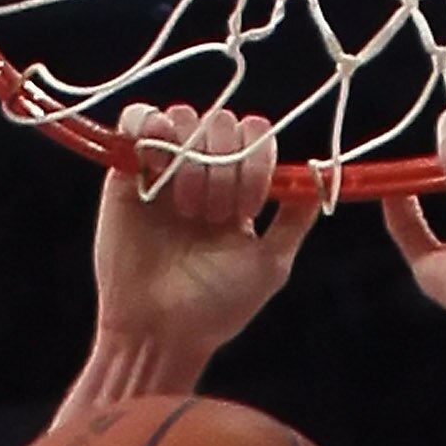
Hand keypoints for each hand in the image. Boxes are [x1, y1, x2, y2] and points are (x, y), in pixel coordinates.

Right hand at [92, 104, 321, 379]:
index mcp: (238, 188)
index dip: (255, 161)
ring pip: (183, 116)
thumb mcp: (270, 265)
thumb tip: (320, 175)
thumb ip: (295, 219)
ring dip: (189, 158)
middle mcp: (203, 171)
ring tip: (184, 209)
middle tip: (212, 216)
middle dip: (223, 165)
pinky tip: (153, 163)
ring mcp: (164, 168)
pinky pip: (136, 117)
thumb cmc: (215, 306)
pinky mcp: (125, 170)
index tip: (246, 208)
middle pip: (222, 122)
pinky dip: (148, 126)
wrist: (160, 329)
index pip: (255, 136)